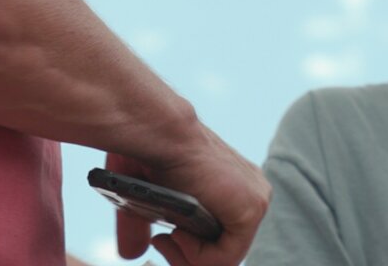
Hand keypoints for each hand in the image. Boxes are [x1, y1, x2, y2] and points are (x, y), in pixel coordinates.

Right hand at [109, 131, 270, 265]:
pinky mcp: (252, 210)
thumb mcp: (150, 197)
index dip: (190, 252)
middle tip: (161, 242)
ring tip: (167, 237)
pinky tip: (178, 233)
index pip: (222, 240)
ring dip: (188, 257)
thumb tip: (132, 252)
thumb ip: (144, 227)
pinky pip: (227, 257)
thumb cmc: (152, 153)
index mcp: (237, 190)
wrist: (161, 134)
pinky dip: (197, 256)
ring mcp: (256, 202)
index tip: (161, 240)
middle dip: (186, 257)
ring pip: (225, 258)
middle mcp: (252, 195)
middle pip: (224, 252)